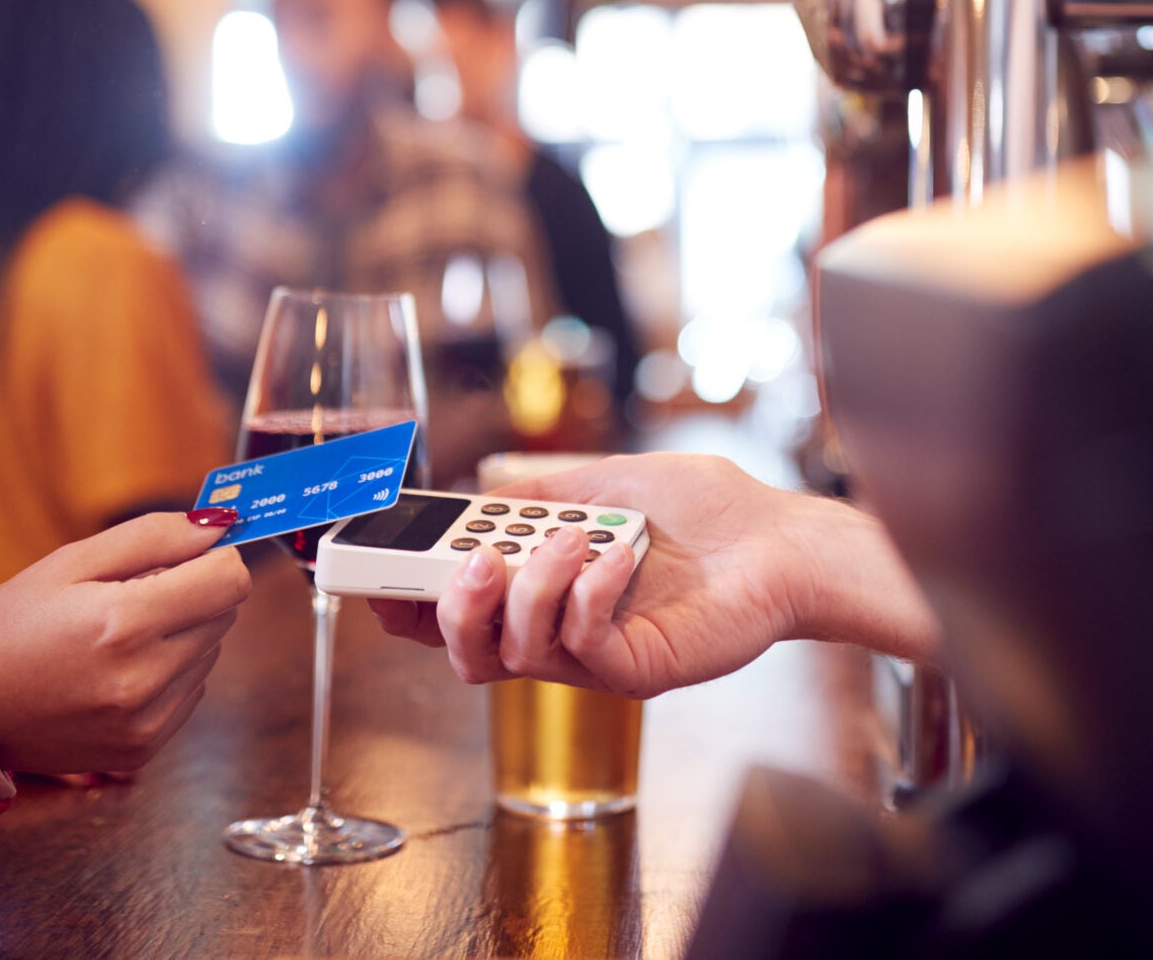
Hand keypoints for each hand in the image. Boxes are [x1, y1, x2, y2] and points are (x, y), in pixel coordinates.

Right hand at [0, 512, 252, 775]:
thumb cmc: (9, 628)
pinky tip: (114, 673)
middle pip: (224, 614)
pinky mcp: (142, 750)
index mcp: (124, 624)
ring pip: (210, 653)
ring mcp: (145, 722)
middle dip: (190, 594)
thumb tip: (219, 525)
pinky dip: (167, 675)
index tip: (186, 556)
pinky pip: (190, 693)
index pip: (230, 580)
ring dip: (179, 636)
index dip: (213, 558)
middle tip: (129, 597)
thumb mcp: (69, 562)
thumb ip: (153, 537)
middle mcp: (143, 680)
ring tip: (113, 640)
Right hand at [368, 453, 937, 697]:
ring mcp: (593, 655)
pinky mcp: (632, 671)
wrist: (781, 540)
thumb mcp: (610, 481)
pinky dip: (584, 594)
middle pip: (465, 650)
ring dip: (528, 588)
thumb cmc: (710, 511)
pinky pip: (578, 646)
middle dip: (448, 607)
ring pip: (512, 653)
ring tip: (571, 537)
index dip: (406, 597)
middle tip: (470, 560)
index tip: (370, 568)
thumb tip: (482, 481)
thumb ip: (543, 486)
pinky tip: (617, 556)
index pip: (459, 609)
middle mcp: (559, 629)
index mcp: (545, 587)